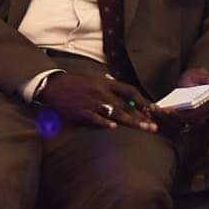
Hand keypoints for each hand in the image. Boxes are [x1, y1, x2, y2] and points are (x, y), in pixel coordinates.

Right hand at [36, 73, 156, 132]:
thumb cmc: (76, 84)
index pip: (129, 90)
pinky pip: (95, 117)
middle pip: (126, 104)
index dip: (142, 100)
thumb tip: (125, 94)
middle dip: (141, 116)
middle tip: (153, 126)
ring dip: (130, 121)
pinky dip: (104, 122)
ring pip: (115, 112)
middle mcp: (102, 92)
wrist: (55, 86)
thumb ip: (110, 86)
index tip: (152, 110)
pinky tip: (113, 127)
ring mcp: (92, 102)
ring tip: (143, 128)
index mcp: (106, 83)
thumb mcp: (95, 80)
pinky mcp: (82, 111)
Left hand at [150, 67, 208, 131]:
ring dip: (160, 119)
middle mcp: (193, 119)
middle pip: (179, 124)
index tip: (168, 109)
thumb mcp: (203, 76)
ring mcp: (183, 121)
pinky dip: (158, 120)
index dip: (178, 115)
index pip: (190, 118)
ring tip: (152, 108)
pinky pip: (165, 124)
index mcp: (201, 110)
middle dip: (166, 118)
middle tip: (156, 108)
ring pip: (171, 126)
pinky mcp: (174, 120)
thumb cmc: (197, 78)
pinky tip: (150, 110)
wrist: (190, 81)